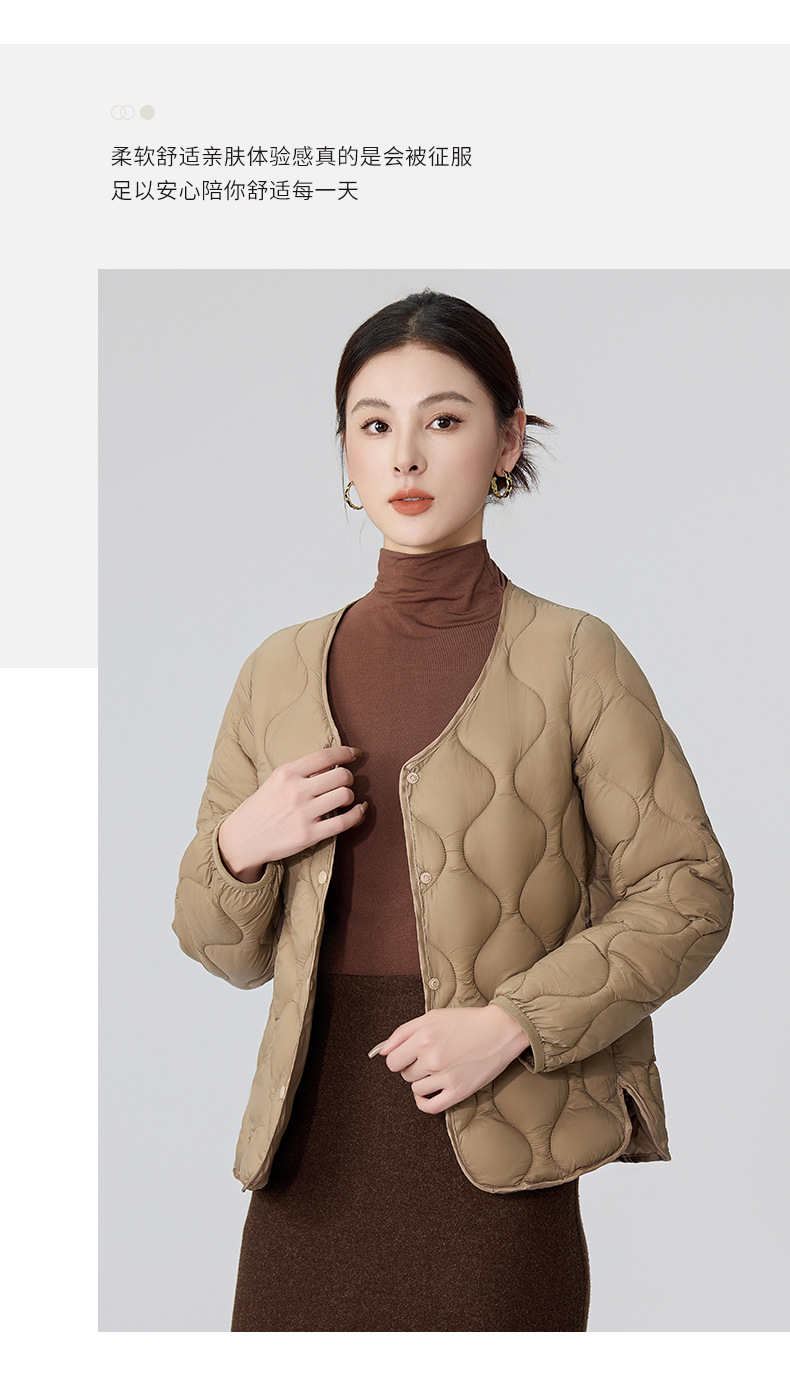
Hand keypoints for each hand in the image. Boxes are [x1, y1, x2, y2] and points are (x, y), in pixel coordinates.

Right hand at [217, 745, 366, 881]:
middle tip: (345, 783)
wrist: (242, 839)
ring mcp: (303, 814)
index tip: (355, 753)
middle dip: (348, 778)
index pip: (325, 756)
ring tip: (345, 799)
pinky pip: (344, 822)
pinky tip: (358, 811)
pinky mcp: (309, 835)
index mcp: (286, 773)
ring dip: (351, 796)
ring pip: (345, 795)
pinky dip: (357, 815)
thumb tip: (331, 764)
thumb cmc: (260, 809)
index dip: (345, 752)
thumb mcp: (274, 782)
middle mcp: (296, 791)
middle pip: (341, 776)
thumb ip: (300, 773)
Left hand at [371, 1004, 530, 1113]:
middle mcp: (432, 1058)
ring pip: (416, 1089)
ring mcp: (445, 1077)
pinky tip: (429, 1093)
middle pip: (404, 1075)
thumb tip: (382, 1051)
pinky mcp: (458, 1091)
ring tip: (437, 1069)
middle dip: (413, 1067)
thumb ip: (403, 1032)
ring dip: (422, 1082)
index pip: (392, 1060)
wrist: (500, 1031)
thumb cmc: (466, 1022)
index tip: (409, 1055)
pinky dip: (424, 1102)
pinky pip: (429, 1106)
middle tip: (430, 1058)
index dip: (399, 1058)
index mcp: (423, 1037)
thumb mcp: (432, 1017)